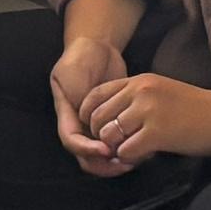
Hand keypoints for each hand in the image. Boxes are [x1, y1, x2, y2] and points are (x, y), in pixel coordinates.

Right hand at [48, 38, 135, 174]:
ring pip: (103, 154)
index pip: (71, 141)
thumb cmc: (81, 58)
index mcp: (66, 114)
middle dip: (103, 164)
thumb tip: (89, 121)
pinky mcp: (114, 121)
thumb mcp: (73, 74)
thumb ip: (79, 98)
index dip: (86, 150)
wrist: (97, 45)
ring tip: (135, 159)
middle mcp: (80, 125)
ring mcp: (96, 125)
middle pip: (86, 156)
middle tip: (124, 163)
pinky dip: (128, 148)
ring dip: (116, 160)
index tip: (105, 149)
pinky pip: (118, 141)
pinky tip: (143, 148)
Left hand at [68, 69, 210, 164]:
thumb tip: (110, 123)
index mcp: (139, 81)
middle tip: (117, 146)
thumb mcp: (160, 92)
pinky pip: (126, 151)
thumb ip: (135, 101)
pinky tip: (144, 156)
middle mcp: (139, 92)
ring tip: (132, 151)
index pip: (95, 95)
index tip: (102, 130)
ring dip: (116, 149)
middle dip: (102, 137)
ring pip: (108, 135)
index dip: (91, 117)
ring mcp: (147, 111)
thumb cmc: (196, 109)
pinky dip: (131, 158)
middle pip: (98, 118)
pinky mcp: (156, 132)